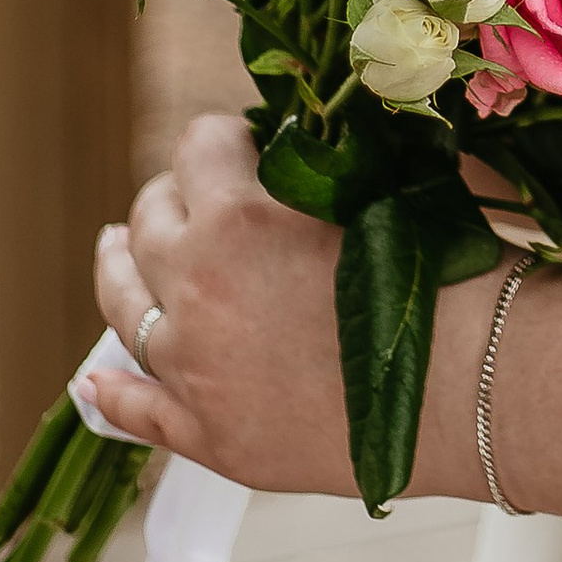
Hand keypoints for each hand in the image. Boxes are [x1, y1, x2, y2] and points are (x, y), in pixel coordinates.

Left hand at [83, 112, 488, 498]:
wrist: (467, 381)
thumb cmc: (441, 267)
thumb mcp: (388, 179)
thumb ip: (337, 151)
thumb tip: (319, 126)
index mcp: (235, 219)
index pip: (197, 144)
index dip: (225, 135)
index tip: (250, 138)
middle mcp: (195, 290)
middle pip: (149, 220)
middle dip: (173, 193)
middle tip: (201, 192)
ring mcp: (191, 369)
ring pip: (125, 306)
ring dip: (119, 267)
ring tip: (115, 248)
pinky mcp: (205, 435)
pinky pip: (135, 409)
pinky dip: (110, 390)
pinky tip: (94, 379)